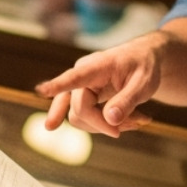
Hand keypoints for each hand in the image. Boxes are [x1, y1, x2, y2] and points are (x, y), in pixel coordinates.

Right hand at [36, 33, 164, 136]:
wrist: (143, 60)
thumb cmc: (144, 66)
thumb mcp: (144, 82)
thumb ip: (128, 100)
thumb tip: (111, 120)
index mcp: (96, 66)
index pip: (75, 77)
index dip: (58, 85)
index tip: (42, 90)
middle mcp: (81, 77)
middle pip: (79, 111)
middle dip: (106, 124)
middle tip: (140, 123)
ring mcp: (79, 89)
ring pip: (79, 119)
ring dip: (108, 126)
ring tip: (139, 119)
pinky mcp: (83, 100)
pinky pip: (86, 121)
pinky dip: (108, 125)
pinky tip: (132, 121)